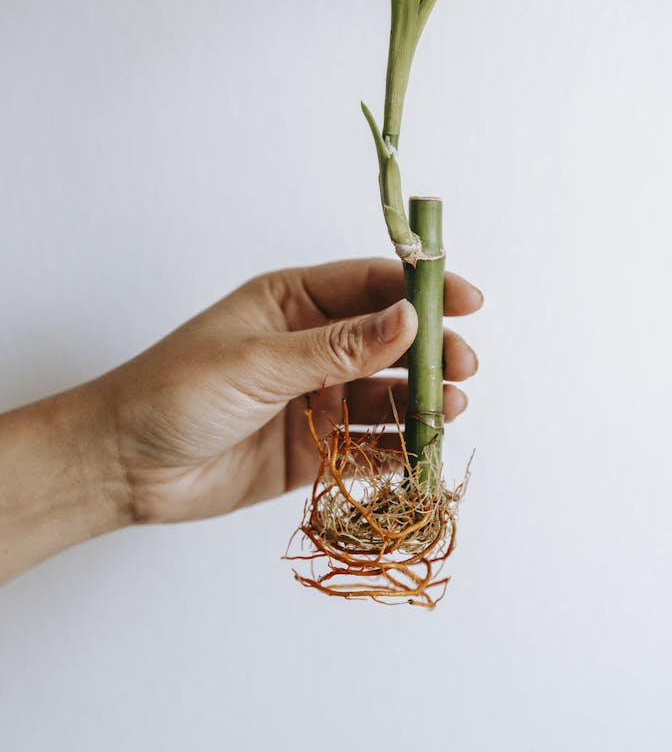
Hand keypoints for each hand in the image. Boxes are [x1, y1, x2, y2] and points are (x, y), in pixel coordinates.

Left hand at [104, 258, 481, 524]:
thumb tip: (408, 317)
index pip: (370, 285)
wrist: (124, 466)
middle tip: (464, 365)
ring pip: (384, 394)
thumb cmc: (175, 392)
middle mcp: (310, 347)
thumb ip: (337, 346)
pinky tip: (421, 448)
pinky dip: (398, 447)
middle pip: (388, 341)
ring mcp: (314, 399)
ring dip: (421, 400)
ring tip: (451, 408)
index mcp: (292, 303)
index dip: (420, 289)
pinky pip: (368, 445)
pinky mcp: (314, 449)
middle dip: (429, 350)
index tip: (466, 299)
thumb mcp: (259, 361)